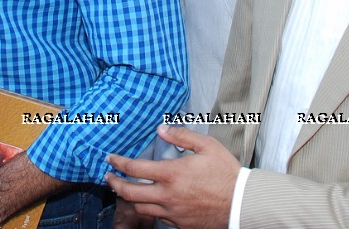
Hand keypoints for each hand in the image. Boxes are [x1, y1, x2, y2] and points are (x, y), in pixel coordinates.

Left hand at [106, 125, 238, 228]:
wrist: (240, 203)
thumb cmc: (226, 173)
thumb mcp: (207, 146)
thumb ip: (182, 136)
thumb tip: (162, 129)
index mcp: (172, 174)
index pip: (135, 169)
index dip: (118, 163)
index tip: (110, 159)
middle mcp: (168, 195)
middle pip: (129, 193)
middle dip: (114, 184)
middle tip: (108, 177)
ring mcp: (172, 212)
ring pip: (140, 208)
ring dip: (129, 199)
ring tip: (126, 190)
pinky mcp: (179, 223)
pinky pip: (157, 217)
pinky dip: (149, 208)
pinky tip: (150, 201)